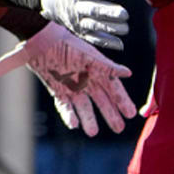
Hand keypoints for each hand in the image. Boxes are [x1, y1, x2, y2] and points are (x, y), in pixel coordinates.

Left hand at [0, 23, 137, 135]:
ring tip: (93, 132)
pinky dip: (69, 116)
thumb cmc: (66, 44)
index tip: (131, 114)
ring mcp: (72, 87)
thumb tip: (128, 73)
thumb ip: (106, 66)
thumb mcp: (88, 55)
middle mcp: (86, 80)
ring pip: (83, 107)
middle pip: (101, 100)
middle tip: (119, 128)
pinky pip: (65, 107)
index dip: (122, 100)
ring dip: (89, 119)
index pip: (113, 88)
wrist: (42, 41)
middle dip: (110, 114)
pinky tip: (74, 125)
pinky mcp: (58, 91)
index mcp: (96, 70)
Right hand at [40, 0, 129, 49]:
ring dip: (110, 29)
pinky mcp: (80, 30)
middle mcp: (76, 6)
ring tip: (126, 28)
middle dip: (109, 13)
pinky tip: (120, 45)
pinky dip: (105, 43)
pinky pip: (92, 38)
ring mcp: (77, 20)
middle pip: (92, 10)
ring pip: (94, 26)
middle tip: (124, 14)